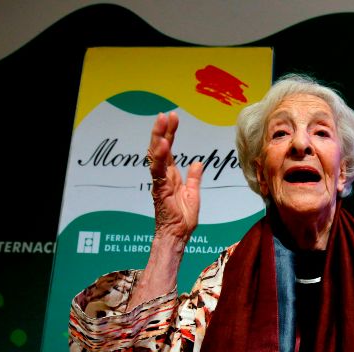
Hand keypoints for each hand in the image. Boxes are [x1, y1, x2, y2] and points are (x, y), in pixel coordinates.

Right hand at [147, 112, 202, 242]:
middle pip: (159, 148)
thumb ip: (194, 177)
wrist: (178, 235)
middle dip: (162, 130)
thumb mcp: (193, 193)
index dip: (170, 133)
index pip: (168, 149)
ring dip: (158, 138)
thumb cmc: (183, 218)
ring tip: (162, 122)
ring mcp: (159, 182)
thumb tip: (198, 163)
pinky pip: (157, 171)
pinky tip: (163, 145)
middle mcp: (162, 176)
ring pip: (156, 156)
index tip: (173, 117)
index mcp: (170, 175)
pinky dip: (160, 158)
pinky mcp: (160, 189)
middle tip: (166, 114)